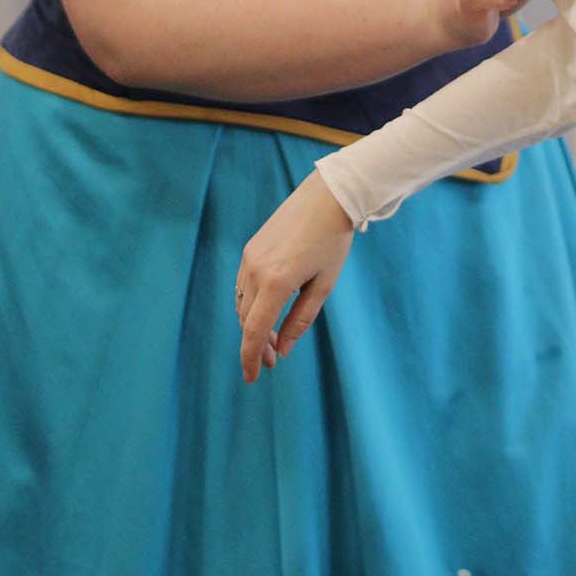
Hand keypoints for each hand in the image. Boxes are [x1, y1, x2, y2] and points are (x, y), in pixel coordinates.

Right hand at [237, 177, 357, 381]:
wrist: (326, 197)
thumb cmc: (332, 242)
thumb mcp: (323, 286)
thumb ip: (301, 320)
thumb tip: (283, 350)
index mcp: (276, 282)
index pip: (254, 332)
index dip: (250, 358)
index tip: (252, 378)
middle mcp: (256, 271)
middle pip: (246, 321)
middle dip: (257, 345)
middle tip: (274, 360)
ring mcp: (249, 258)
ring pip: (242, 305)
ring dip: (254, 326)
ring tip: (273, 338)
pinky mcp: (250, 249)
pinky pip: (243, 287)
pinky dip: (251, 306)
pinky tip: (268, 311)